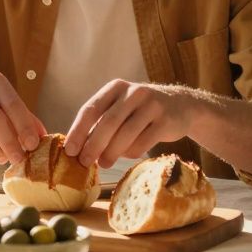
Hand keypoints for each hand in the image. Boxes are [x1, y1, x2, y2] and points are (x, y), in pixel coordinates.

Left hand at [63, 80, 191, 167]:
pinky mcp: (166, 121)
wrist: (181, 106)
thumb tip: (78, 148)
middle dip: (93, 145)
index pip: (91, 109)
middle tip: (84, 162)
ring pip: (125, 134)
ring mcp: (152, 105)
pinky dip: (131, 152)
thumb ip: (102, 122)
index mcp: (116, 87)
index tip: (70, 151)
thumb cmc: (141, 111)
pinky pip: (143, 142)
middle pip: (108, 122)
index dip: (78, 131)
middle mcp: (134, 92)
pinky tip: (127, 155)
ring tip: (104, 164)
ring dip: (111, 153)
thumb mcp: (121, 107)